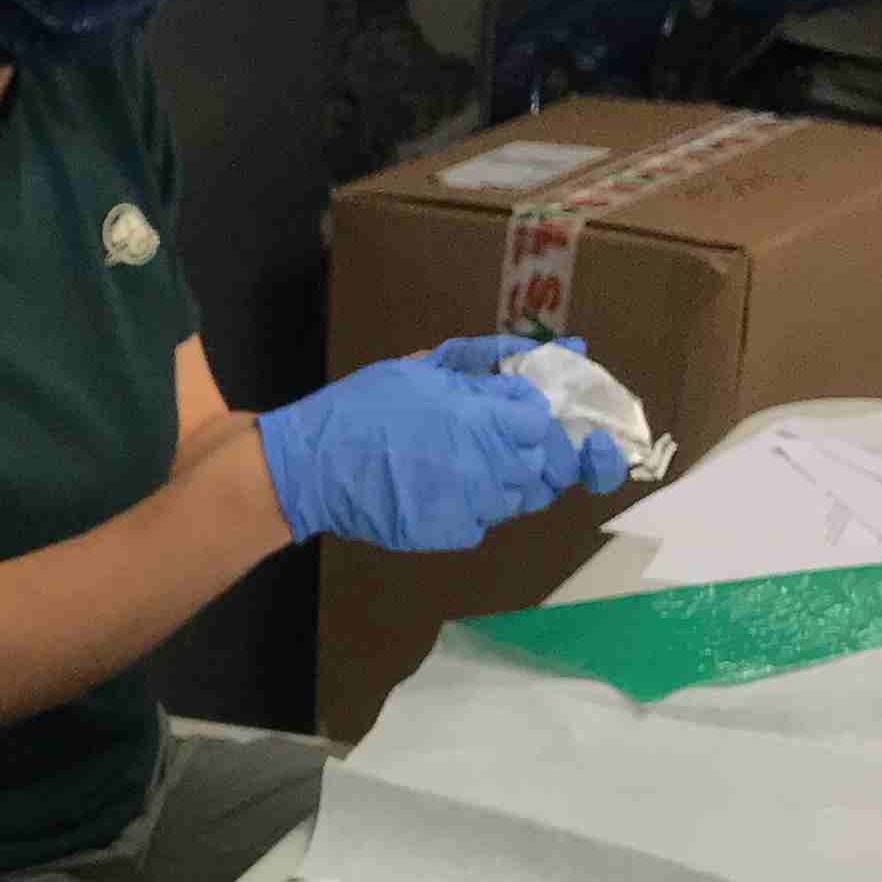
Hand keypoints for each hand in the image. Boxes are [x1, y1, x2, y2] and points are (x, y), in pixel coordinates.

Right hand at [254, 333, 619, 552]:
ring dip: (504, 476)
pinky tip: (438, 483)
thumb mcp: (428, 366)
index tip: (507, 403)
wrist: (312, 469)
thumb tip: (569, 348)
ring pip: (522, 496)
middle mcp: (491, 468)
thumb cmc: (364, 408)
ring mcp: (475, 507)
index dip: (532, 410)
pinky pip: (487, 520)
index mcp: (486, 419)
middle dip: (526, 447)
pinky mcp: (454, 534)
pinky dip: (474, 502)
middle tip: (487, 434)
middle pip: (546, 463)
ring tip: (459, 458)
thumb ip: (497, 360)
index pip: (545, 420)